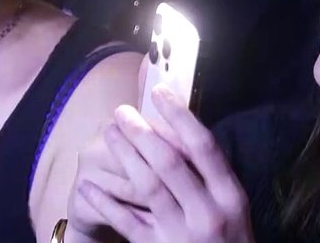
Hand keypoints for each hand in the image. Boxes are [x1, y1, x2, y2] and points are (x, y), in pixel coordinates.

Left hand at [77, 93, 253, 242]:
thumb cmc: (227, 237)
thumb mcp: (231, 207)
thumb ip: (211, 175)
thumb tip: (178, 127)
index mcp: (231, 197)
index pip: (204, 148)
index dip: (180, 116)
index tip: (159, 92)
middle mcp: (207, 214)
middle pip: (169, 163)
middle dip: (141, 132)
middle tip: (122, 112)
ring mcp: (180, 235)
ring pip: (146, 186)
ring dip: (123, 155)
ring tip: (109, 134)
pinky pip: (126, 221)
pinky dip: (105, 202)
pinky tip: (88, 186)